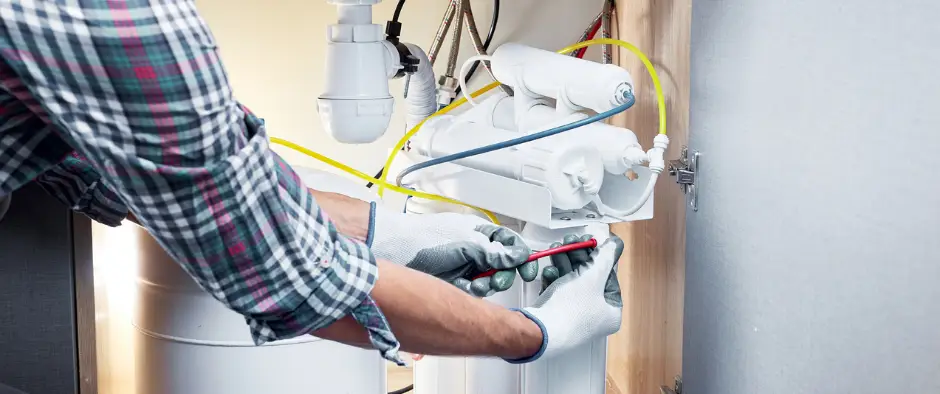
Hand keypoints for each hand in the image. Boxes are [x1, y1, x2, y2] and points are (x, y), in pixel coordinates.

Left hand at [368, 203, 537, 296]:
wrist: (395, 251)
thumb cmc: (425, 238)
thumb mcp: (466, 243)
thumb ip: (494, 252)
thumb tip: (518, 255)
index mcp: (480, 232)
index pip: (510, 243)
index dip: (522, 255)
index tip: (528, 268)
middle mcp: (475, 249)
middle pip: (503, 266)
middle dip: (503, 274)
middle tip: (497, 278)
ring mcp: (465, 266)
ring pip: (490, 281)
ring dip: (487, 284)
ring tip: (476, 283)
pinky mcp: (455, 282)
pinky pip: (474, 291)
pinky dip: (472, 291)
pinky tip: (464, 287)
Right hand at [507, 234, 623, 362]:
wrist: (538, 331)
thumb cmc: (571, 308)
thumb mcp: (593, 277)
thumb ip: (605, 257)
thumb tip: (615, 244)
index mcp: (610, 312)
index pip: (609, 277)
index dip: (600, 256)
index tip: (590, 241)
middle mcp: (594, 317)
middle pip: (589, 278)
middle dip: (578, 257)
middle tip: (570, 241)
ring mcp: (573, 317)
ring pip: (571, 282)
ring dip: (564, 263)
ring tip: (556, 249)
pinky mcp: (555, 316)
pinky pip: (558, 292)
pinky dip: (554, 278)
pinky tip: (549, 270)